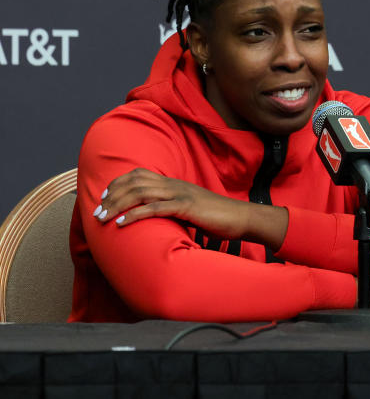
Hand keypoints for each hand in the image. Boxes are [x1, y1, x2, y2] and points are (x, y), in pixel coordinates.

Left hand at [93, 168, 287, 247]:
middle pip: (135, 181)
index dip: (119, 183)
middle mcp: (174, 185)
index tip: (105, 197)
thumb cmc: (217, 218)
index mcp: (175, 184)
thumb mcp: (191, 209)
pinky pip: (155, 208)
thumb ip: (173, 209)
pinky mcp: (186, 207)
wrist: (242, 218)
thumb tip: (157, 218)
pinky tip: (121, 224)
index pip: (140, 175)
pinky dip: (135, 215)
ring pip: (141, 192)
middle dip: (113, 195)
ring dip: (118, 205)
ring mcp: (180, 194)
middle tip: (97, 211)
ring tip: (103, 218)